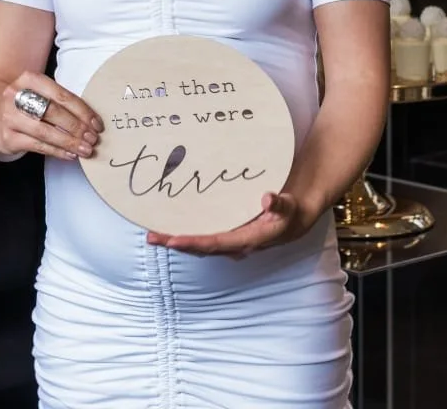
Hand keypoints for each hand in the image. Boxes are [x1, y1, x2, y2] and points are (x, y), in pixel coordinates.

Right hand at [0, 71, 102, 161]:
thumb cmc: (26, 106)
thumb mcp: (39, 94)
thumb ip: (61, 102)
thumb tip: (91, 122)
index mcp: (28, 79)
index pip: (61, 95)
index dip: (82, 111)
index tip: (97, 124)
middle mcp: (15, 96)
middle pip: (53, 113)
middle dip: (77, 127)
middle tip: (93, 138)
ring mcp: (9, 118)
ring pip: (46, 132)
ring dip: (69, 142)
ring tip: (85, 149)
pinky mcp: (7, 138)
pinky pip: (38, 146)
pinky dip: (57, 151)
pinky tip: (70, 154)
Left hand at [146, 192, 316, 258]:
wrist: (296, 219)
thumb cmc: (291, 211)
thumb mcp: (289, 206)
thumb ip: (280, 203)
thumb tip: (267, 199)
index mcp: (247, 239)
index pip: (215, 243)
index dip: (193, 242)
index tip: (172, 240)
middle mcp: (235, 245)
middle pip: (200, 247)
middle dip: (175, 243)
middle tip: (150, 237)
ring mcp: (230, 242)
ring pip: (199, 245)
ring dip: (176, 240)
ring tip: (153, 235)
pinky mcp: (227, 236)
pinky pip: (203, 239)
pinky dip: (186, 235)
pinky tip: (171, 229)